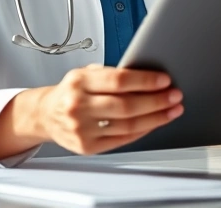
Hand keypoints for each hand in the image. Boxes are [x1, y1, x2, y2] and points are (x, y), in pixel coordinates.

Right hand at [37, 64, 183, 154]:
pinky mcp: (87, 146)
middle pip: (126, 105)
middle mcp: (78, 105)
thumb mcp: (85, 74)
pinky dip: (142, 131)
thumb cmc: (70, 92)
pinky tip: (153, 123)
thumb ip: (111, 75)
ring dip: (155, 118)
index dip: (145, 80)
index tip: (164, 80)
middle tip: (175, 96)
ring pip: (128, 125)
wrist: (45, 115)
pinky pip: (122, 139)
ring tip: (171, 110)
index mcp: (79, 81)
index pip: (118, 80)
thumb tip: (147, 76)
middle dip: (156, 101)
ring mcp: (81, 128)